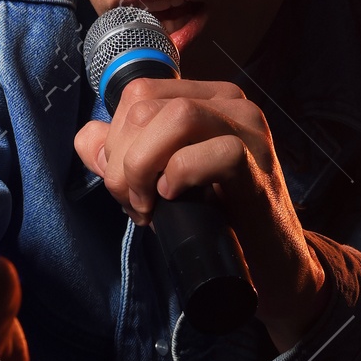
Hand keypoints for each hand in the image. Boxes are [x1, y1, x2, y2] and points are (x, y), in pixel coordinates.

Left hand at [73, 75, 327, 349]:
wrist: (271, 266)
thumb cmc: (216, 220)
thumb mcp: (158, 182)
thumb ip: (122, 156)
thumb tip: (89, 139)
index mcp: (205, 98)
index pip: (137, 94)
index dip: (115, 140)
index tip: (125, 187)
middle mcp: (231, 104)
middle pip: (145, 106)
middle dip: (123, 161)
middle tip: (135, 204)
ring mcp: (250, 132)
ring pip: (177, 119)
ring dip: (145, 166)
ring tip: (150, 205)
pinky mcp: (261, 168)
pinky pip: (216, 152)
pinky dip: (182, 176)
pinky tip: (176, 199)